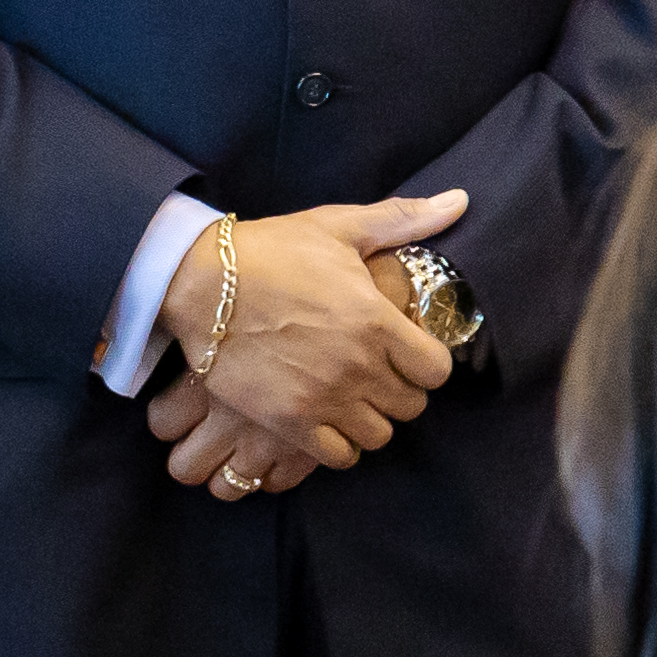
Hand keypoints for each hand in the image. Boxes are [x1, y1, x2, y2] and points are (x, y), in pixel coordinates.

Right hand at [142, 191, 464, 500]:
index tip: (406, 356)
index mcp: (377, 321)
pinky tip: (326, 425)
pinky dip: (338, 446)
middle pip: (410, 406)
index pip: (437, 372)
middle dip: (398, 392)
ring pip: (377, 435)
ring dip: (369, 420)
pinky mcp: (287, 419)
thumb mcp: (338, 227)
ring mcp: (322, 397)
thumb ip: (403, 219)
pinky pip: (337, 456)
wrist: (196, 283)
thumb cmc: (269, 251)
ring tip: (350, 402)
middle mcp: (357, 365)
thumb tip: (460, 200)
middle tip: (376, 377)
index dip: (426, 365)